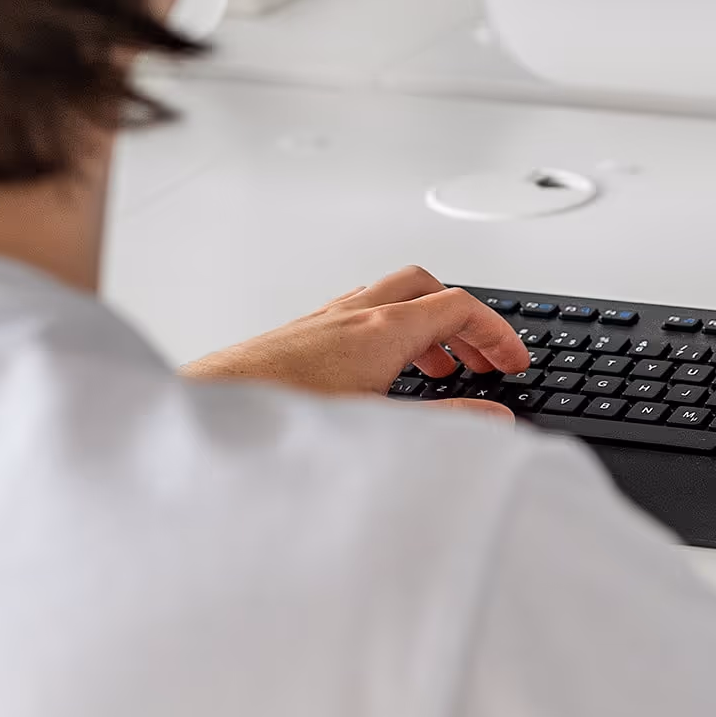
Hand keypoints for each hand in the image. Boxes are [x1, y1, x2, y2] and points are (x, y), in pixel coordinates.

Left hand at [182, 266, 530, 410]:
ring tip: (435, 371)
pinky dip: (382, 337)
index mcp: (380, 329)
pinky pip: (353, 319)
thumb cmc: (279, 418)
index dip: (496, 331)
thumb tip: (495, 420)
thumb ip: (446, 424)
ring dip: (420, 327)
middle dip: (461, 320)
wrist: (204, 418)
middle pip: (424, 288)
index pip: (458, 305)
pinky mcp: (293, 340)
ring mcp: (319, 324)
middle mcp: (349, 316)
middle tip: (479, 358)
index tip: (512, 360)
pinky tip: (375, 377)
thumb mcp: (380, 428)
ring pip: (385, 301)